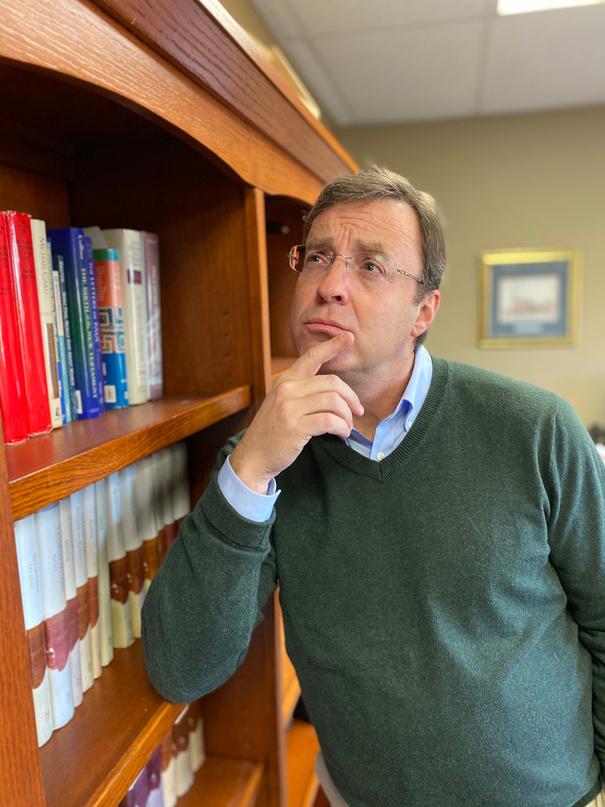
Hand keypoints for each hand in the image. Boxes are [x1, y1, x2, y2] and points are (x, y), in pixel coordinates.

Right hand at [230, 331, 362, 492]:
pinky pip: (330, 421)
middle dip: (351, 397)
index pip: (311, 357)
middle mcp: (287, 389)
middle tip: (358, 411)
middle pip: (332, 383)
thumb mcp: (282, 404)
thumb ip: (302, 392)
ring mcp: (289, 407)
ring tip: (347, 427)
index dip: (332, 346)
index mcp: (285, 380)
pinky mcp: (295, 426)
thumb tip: (334, 389)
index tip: (349, 337)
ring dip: (347, 416)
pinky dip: (342, 428)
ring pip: (334, 401)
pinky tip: (341, 434)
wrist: (254, 457)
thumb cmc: (273, 432)